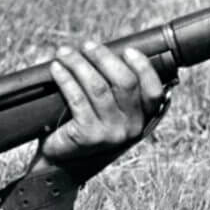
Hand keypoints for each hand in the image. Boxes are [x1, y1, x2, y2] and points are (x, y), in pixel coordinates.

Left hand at [37, 41, 170, 173]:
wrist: (58, 163)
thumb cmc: (82, 130)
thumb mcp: (106, 113)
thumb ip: (115, 91)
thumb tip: (106, 53)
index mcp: (141, 120)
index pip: (153, 91)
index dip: (143, 67)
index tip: (128, 50)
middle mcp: (131, 128)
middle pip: (124, 83)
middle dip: (104, 58)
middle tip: (87, 46)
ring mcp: (111, 134)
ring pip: (98, 87)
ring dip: (79, 64)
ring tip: (65, 53)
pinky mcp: (88, 136)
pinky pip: (77, 98)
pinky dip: (65, 79)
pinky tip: (56, 69)